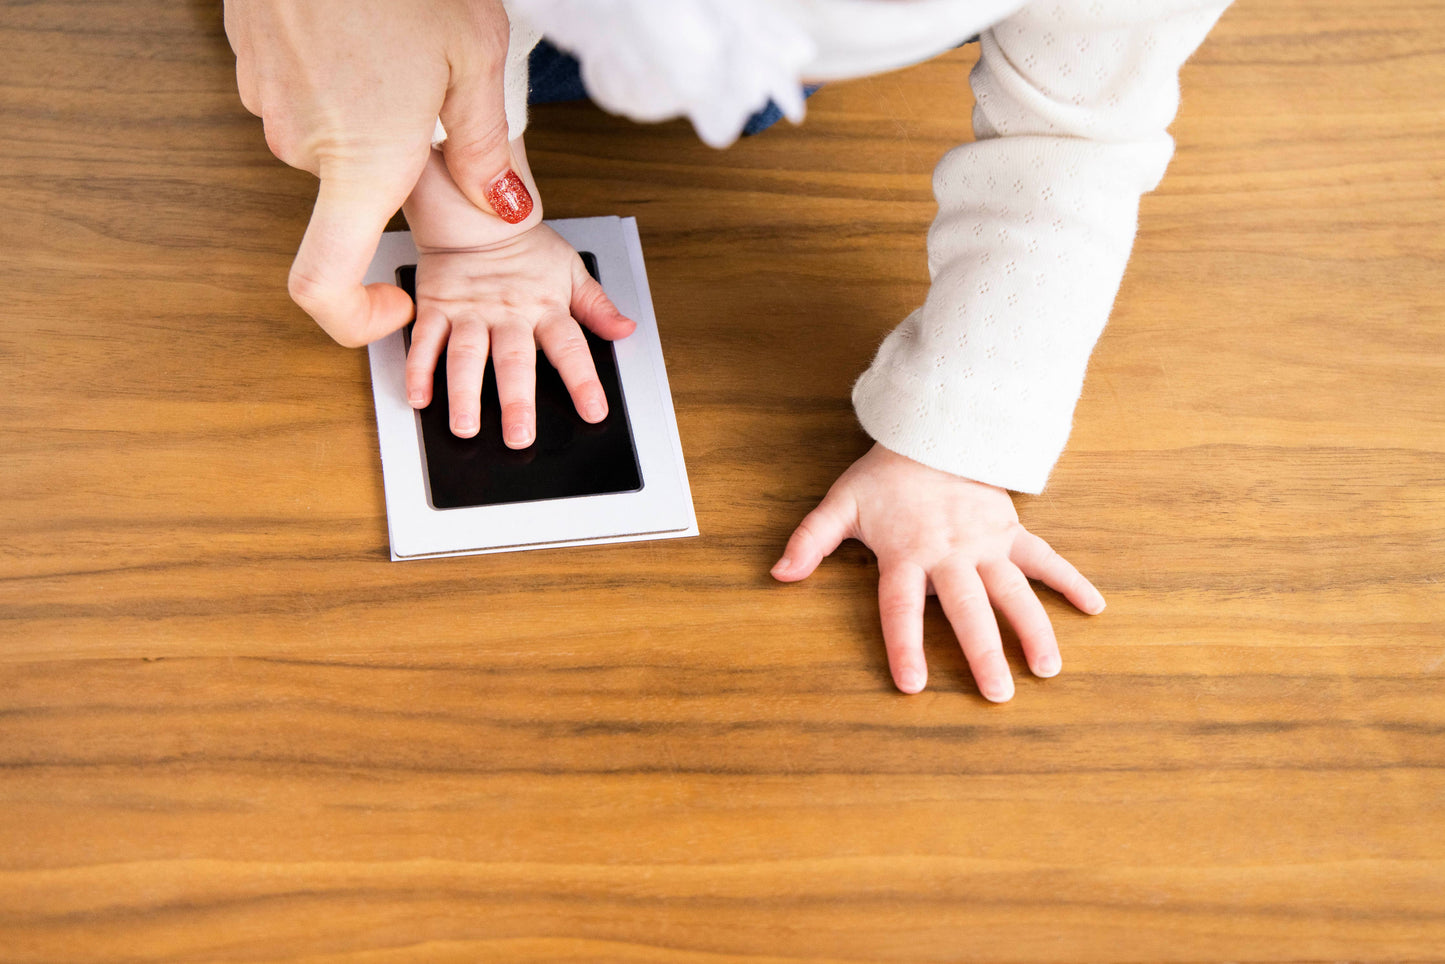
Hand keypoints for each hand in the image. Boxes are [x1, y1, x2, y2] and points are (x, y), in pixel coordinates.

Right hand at [225, 0, 526, 345]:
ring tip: (397, 51)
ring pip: (328, 140)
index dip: (353, 318)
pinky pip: (301, 97)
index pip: (324, 285)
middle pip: (351, 189)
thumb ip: (488, 148)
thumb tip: (506, 209)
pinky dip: (335, 83)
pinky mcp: (248, 66)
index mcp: (362, 164)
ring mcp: (267, 106)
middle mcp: (304, 147)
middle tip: (431, 101)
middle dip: (393, 161)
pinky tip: (361, 34)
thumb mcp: (475, 60)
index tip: (393, 306)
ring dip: (366, 115)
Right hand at [403, 152, 633, 443]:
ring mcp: (470, 312)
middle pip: (514, 361)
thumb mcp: (571, 270)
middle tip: (519, 437)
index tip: (593, 411)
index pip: (569, 348)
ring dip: (464, 393)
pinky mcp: (437, 306)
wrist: (475, 210)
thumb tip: (625, 329)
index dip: (582, 380)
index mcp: (545, 307)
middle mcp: (508, 314)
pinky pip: (425, 340)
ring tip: (466, 427)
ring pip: (466, 356)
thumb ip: (597, 306)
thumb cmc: (524, 245)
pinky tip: (419, 396)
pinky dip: (419, 369)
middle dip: (516, 401)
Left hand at [772, 444, 1106, 700]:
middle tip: (998, 695)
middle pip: (968, 610)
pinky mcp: (1011, 531)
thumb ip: (811, 541)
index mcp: (905, 553)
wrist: (930, 431)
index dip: (906, 645)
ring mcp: (985, 543)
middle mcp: (949, 554)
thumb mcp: (840, 504)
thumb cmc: (884, 478)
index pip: (902, 608)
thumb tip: (777, 575)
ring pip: (1013, 592)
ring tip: (1047, 669)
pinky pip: (1045, 558)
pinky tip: (1095, 608)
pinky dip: (1071, 581)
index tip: (913, 685)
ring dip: (1033, 629)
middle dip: (983, 653)